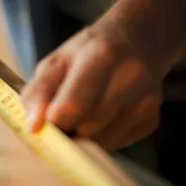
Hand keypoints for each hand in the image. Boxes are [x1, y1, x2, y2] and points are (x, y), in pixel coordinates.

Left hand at [20, 23, 163, 149]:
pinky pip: (115, 144)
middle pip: (87, 127)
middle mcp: (131, 77)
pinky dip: (102, 136)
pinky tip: (104, 114)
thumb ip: (37, 93)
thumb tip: (33, 128)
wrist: (136, 41)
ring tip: (85, 110)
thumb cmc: (86, 53)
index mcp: (101, 56)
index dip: (52, 121)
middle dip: (69, 127)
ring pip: (101, 141)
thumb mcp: (55, 62)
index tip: (43, 122)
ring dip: (84, 134)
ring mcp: (146, 100)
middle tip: (64, 113)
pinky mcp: (152, 120)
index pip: (72, 106)